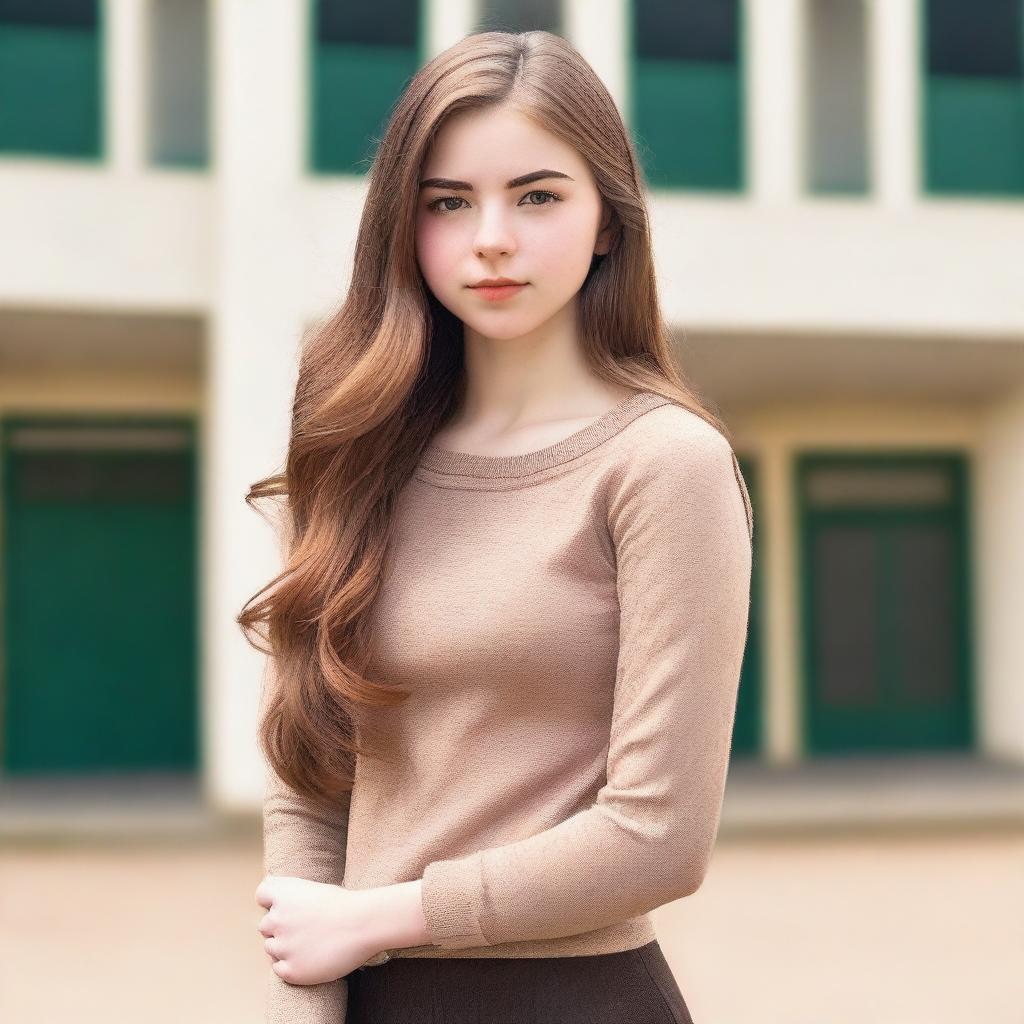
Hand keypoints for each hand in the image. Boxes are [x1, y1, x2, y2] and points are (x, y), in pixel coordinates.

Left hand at [255, 874, 376, 984]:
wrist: (364, 924)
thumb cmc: (345, 904)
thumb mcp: (315, 888)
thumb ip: (291, 892)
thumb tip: (272, 892)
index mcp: (283, 895)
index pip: (262, 895)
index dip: (273, 901)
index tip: (289, 906)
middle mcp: (277, 920)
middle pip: (265, 925)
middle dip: (280, 927)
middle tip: (305, 928)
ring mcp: (282, 947)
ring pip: (271, 948)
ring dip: (285, 947)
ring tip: (311, 943)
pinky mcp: (291, 970)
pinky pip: (278, 969)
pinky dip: (290, 966)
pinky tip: (310, 957)